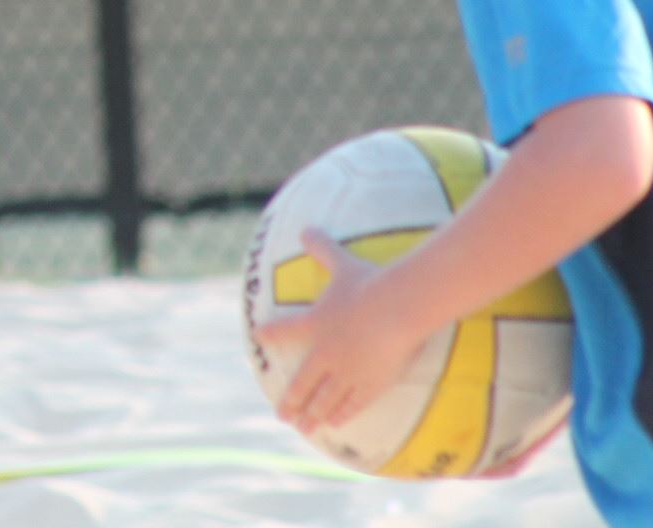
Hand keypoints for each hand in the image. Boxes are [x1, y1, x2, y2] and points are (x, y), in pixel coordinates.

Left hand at [255, 229, 429, 432]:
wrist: (394, 307)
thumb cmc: (368, 284)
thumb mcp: (341, 263)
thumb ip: (322, 248)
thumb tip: (307, 226)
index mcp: (315, 324)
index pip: (286, 329)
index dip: (272, 333)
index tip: (259, 337)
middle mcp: (324, 353)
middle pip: (302, 382)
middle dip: (290, 400)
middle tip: (280, 415)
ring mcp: (346, 371)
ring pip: (324, 399)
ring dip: (311, 413)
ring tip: (302, 426)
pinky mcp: (369, 383)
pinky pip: (352, 404)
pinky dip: (340, 414)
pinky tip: (333, 423)